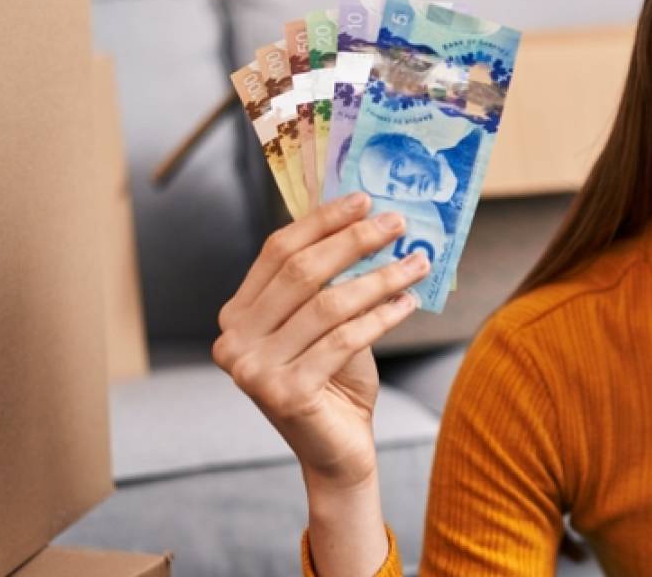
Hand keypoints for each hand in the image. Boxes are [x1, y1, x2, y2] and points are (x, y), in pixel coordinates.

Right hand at [213, 192, 429, 490]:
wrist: (336, 450)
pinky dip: (382, 316)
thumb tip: (370, 220)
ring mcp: (253, 370)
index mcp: (236, 315)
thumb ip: (332, 282)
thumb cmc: (335, 380)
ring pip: (328, 305)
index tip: (364, 201)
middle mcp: (233, 340)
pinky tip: (409, 303)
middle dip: (355, 241)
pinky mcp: (284, 393)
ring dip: (380, 277)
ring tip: (418, 263)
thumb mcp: (328, 324)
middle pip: (301, 272)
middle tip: (398, 223)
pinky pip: (344, 340)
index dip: (322, 221)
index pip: (277, 251)